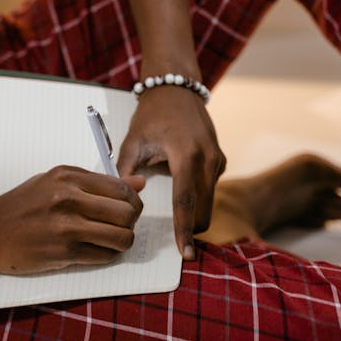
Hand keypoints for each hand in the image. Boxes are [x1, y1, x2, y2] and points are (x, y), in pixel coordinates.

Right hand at [0, 166, 144, 273]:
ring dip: (122, 242)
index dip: (133, 201)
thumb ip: (98, 183)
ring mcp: (66, 227)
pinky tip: (95, 250)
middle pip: (127, 213)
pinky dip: (106, 255)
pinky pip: (103, 256)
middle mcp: (68, 198)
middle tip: (122, 226)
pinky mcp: (63, 253)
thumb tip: (139, 184)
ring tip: (111, 240)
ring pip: (121, 238)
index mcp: (68, 176)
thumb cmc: (23, 205)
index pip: (121, 188)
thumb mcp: (57, 182)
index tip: (128, 208)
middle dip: (131, 222)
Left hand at [117, 86, 225, 259]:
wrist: (176, 89)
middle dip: (191, 228)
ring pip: (209, 202)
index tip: (184, 251)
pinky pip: (210, 190)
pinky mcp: (220, 161)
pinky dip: (198, 199)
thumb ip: (126, 172)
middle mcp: (208, 158)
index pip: (185, 200)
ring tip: (177, 218)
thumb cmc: (153, 114)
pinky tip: (181, 190)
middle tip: (176, 243)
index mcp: (186, 154)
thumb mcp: (133, 141)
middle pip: (203, 208)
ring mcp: (217, 160)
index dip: (184, 229)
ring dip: (194, 214)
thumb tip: (121, 202)